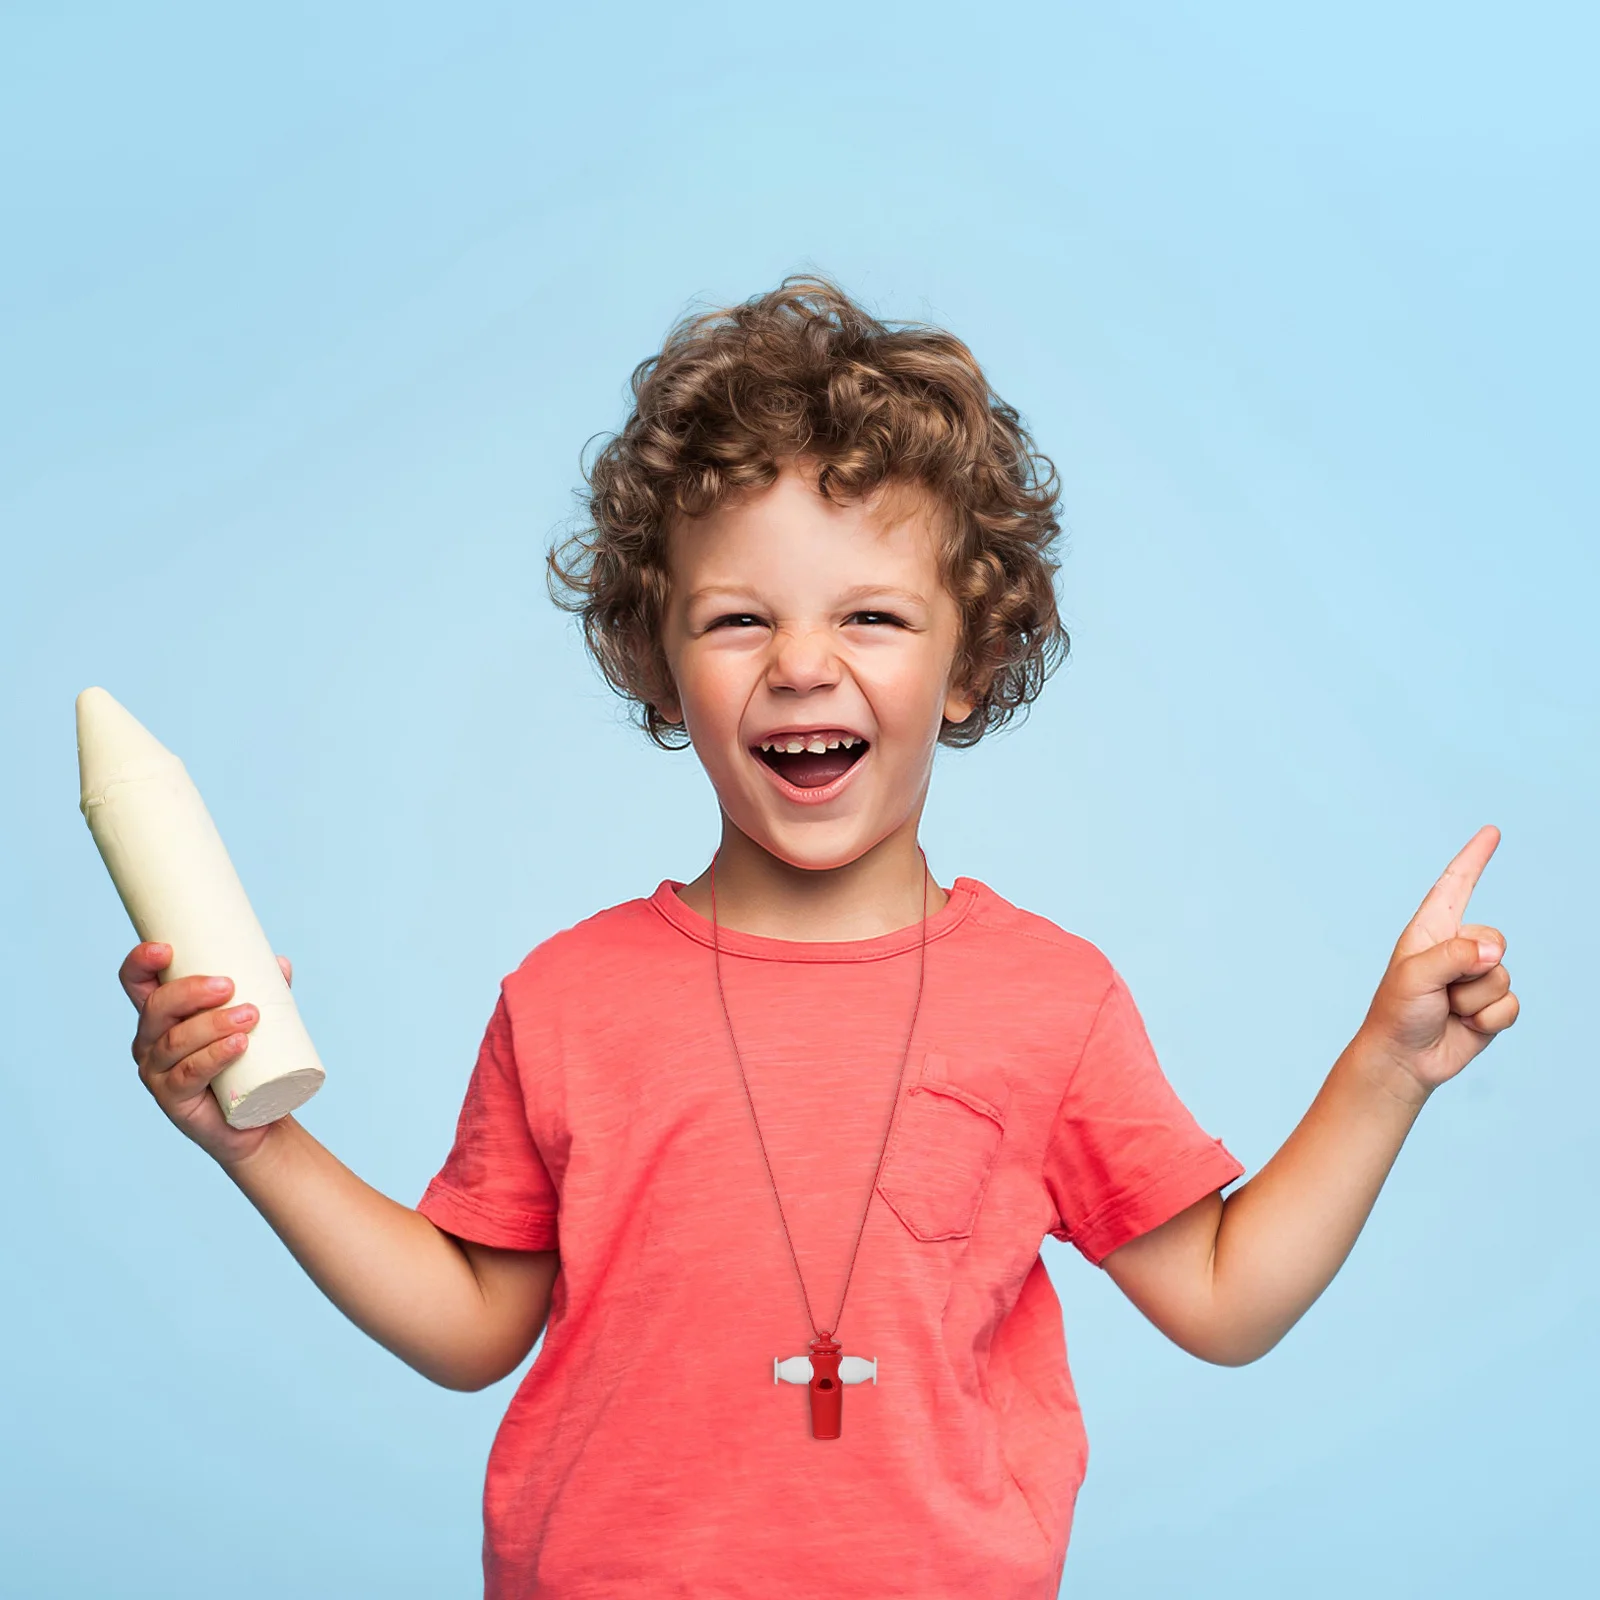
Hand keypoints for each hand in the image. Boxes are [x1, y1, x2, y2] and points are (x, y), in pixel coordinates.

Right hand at [121, 942, 295, 1169]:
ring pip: (176, 1042)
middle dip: (190, 992)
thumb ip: (266, 990)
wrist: (258, 1115)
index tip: (165, 948)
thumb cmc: (249, 1060)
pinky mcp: (173, 1100)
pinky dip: (214, 1057)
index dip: (141, 963)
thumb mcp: (255, 1019)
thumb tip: (280, 963)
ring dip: (212, 1024)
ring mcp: (158, 1073)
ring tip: (250, 1016)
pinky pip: (189, 1074)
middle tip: (229, 986)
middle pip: (157, 1008)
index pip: (138, 984)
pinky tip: (238, 1045)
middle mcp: (150, 1042)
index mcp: (162, 1016)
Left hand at [1357, 825, 1519, 1101]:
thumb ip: (1452, 957)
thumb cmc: (1397, 1012)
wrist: (1404, 1059)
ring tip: (1446, 1009)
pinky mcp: (1491, 1005)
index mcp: (1431, 930)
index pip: (1456, 885)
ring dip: (1473, 1000)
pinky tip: (1465, 1026)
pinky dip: (1488, 1020)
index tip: (1491, 832)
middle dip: (1471, 969)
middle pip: (1495, 940)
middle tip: (1440, 991)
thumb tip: (1493, 952)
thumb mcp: (1414, 976)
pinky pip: (1510, 1005)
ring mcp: (1476, 977)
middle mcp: (1457, 948)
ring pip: (1502, 976)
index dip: (1474, 857)